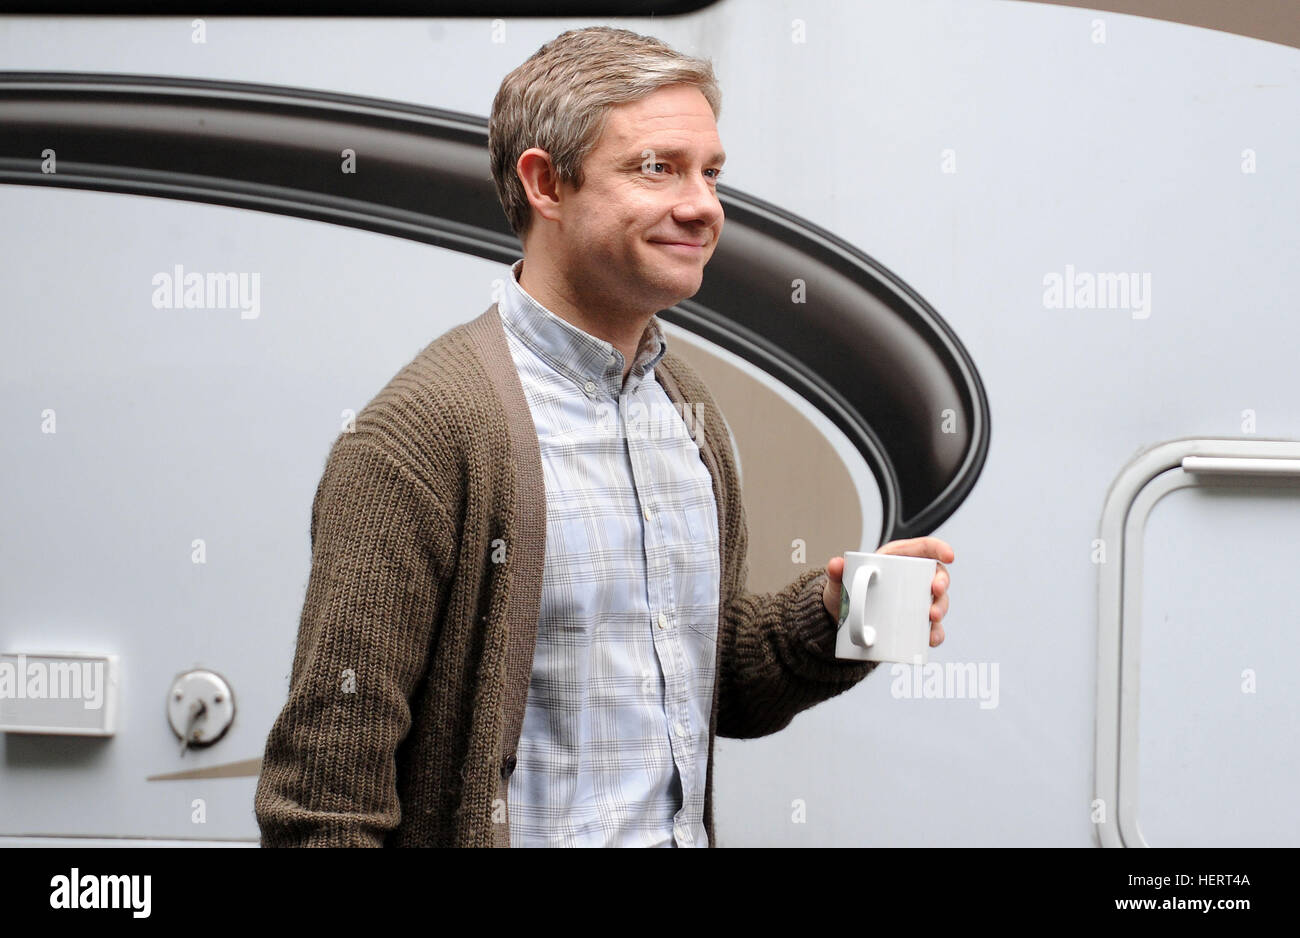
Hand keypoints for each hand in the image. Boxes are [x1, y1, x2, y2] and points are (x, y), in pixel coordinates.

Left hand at [822, 537, 953, 646]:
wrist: (840, 621)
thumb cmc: (844, 594)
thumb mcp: (838, 583)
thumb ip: (835, 573)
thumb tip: (835, 565)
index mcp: (897, 559)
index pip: (925, 548)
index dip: (940, 549)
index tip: (950, 556)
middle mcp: (911, 579)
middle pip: (936, 576)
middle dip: (942, 583)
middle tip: (936, 591)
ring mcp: (915, 601)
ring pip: (938, 601)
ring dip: (941, 608)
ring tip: (932, 618)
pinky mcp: (914, 623)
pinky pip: (931, 628)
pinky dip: (935, 633)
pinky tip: (931, 638)